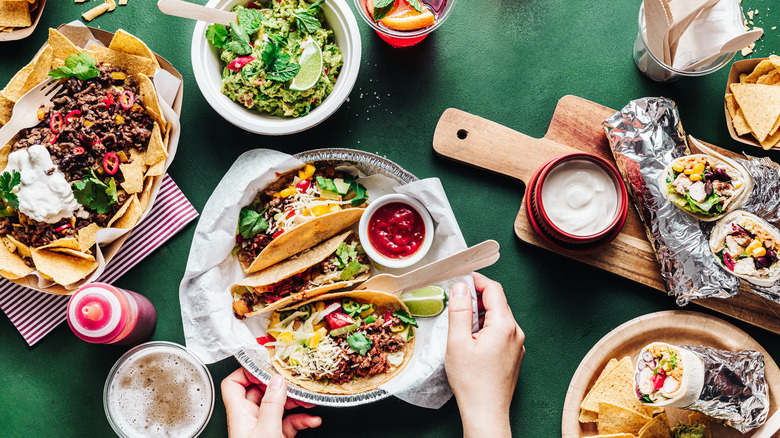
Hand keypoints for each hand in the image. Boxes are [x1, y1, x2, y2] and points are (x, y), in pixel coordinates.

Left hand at [221, 368, 321, 437]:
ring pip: (278, 406)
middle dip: (281, 386)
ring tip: (308, 400)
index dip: (248, 371)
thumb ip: (272, 404)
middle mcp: (249, 419)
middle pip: (261, 392)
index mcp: (239, 414)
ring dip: (295, 402)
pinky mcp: (275, 437)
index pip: (234, 383)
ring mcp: (262, 428)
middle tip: (295, 381)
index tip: (267, 365)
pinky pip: (288, 422)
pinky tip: (311, 420)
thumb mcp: (267, 430)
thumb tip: (277, 380)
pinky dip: (301, 420)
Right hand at [445, 272, 525, 437]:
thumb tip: (461, 287)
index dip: (476, 280)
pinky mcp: (514, 356)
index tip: (460, 280)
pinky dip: (487, 329)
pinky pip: (502, 332)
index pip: (494, 289)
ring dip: (481, 315)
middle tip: (456, 303)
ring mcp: (518, 345)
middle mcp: (516, 332)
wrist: (486, 413)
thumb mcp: (458, 341)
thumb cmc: (471, 381)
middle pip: (498, 302)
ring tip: (462, 327)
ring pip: (500, 318)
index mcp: (504, 325)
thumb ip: (460, 310)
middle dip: (477, 298)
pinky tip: (473, 342)